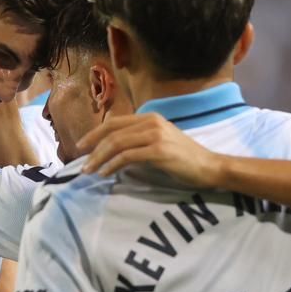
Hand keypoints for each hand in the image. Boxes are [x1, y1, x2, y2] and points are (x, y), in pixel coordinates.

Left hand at [79, 112, 223, 184]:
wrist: (210, 167)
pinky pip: (127, 156)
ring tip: (89, 171)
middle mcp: (152, 122)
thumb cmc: (184, 158)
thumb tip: (112, 149)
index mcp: (150, 118)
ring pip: (117, 143)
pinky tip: (106, 173)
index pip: (115, 122)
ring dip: (99, 158)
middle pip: (112, 132)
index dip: (95, 133)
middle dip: (93, 147)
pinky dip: (113, 165)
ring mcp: (156, 135)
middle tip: (81, 161)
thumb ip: (139, 140)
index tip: (82, 146)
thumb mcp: (160, 142)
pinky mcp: (159, 151)